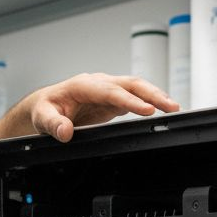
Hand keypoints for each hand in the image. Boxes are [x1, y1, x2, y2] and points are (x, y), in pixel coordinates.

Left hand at [26, 73, 179, 141]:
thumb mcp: (42, 118)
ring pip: (136, 89)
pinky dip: (151, 103)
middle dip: (152, 94)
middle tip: (171, 107)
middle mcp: (99, 84)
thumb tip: (65, 132)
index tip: (147, 109)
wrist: (46, 106)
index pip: (111, 91)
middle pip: (130, 84)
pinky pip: (135, 98)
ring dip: (156, 96)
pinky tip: (163, 110)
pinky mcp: (113, 100)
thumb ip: (53, 125)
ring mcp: (108, 91)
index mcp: (83, 85)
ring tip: (174, 108)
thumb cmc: (45, 109)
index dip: (130, 100)